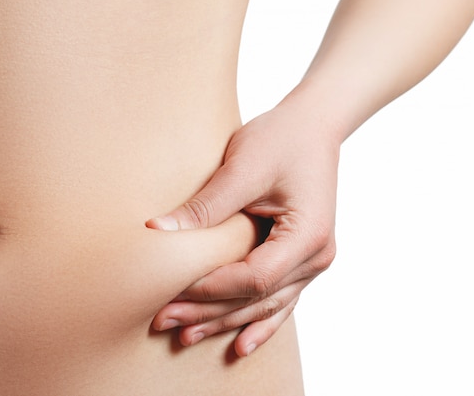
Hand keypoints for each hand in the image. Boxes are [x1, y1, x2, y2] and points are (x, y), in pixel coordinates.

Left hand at [147, 100, 339, 356]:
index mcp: (307, 235)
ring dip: (226, 322)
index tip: (171, 291)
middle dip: (210, 312)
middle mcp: (316, 256)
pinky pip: (279, 300)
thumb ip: (205, 205)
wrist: (313, 128)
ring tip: (187, 335)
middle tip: (165, 321)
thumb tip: (156, 231)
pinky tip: (240, 345)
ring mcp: (312, 262)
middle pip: (258, 299)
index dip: (212, 289)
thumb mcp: (243, 166)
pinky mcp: (301, 259)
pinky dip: (258, 322)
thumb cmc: (282, 139)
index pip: (254, 277)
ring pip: (267, 305)